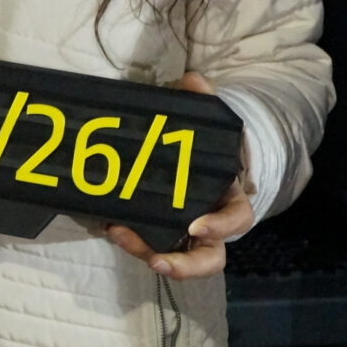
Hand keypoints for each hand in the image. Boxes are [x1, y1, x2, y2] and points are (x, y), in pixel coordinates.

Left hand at [104, 71, 254, 279]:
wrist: (192, 156)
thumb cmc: (203, 144)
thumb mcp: (206, 118)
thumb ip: (202, 97)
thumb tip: (193, 80)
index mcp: (227, 196)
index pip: (237, 218)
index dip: (220, 226)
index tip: (195, 225)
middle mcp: (210, 223)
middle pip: (209, 259)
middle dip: (184, 266)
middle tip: (157, 261)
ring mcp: (184, 234)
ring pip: (176, 259)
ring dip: (146, 251)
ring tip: (120, 235)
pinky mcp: (159, 233)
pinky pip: (148, 244)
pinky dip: (130, 238)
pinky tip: (109, 223)